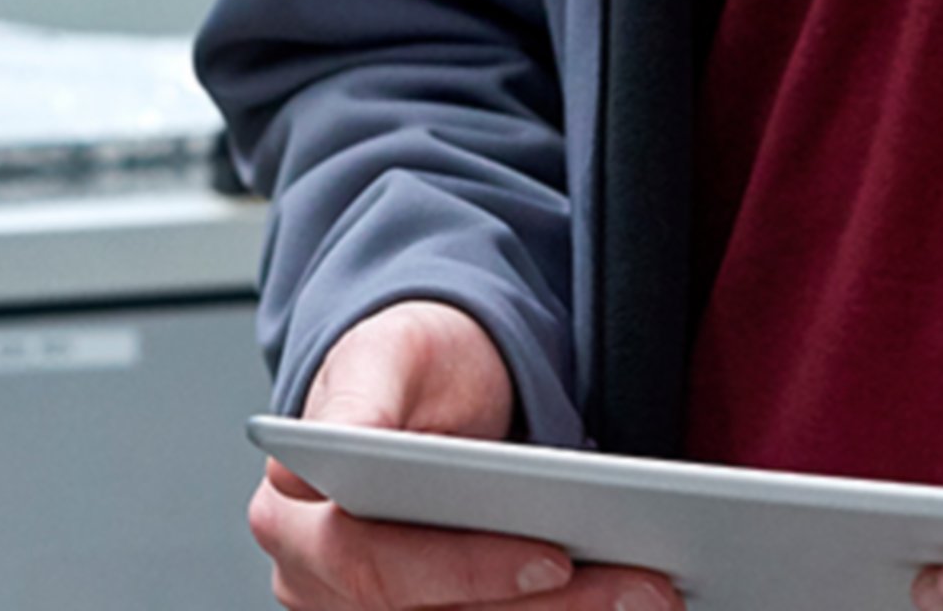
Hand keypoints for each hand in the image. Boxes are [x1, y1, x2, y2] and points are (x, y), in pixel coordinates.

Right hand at [252, 301, 680, 610]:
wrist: (433, 383)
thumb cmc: (405, 363)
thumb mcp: (386, 356)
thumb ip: (353, 408)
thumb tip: (299, 467)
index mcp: (294, 519)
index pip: (374, 569)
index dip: (466, 573)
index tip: (553, 559)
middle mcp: (320, 586)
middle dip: (547, 609)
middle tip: (641, 583)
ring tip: (648, 593)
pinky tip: (624, 602)